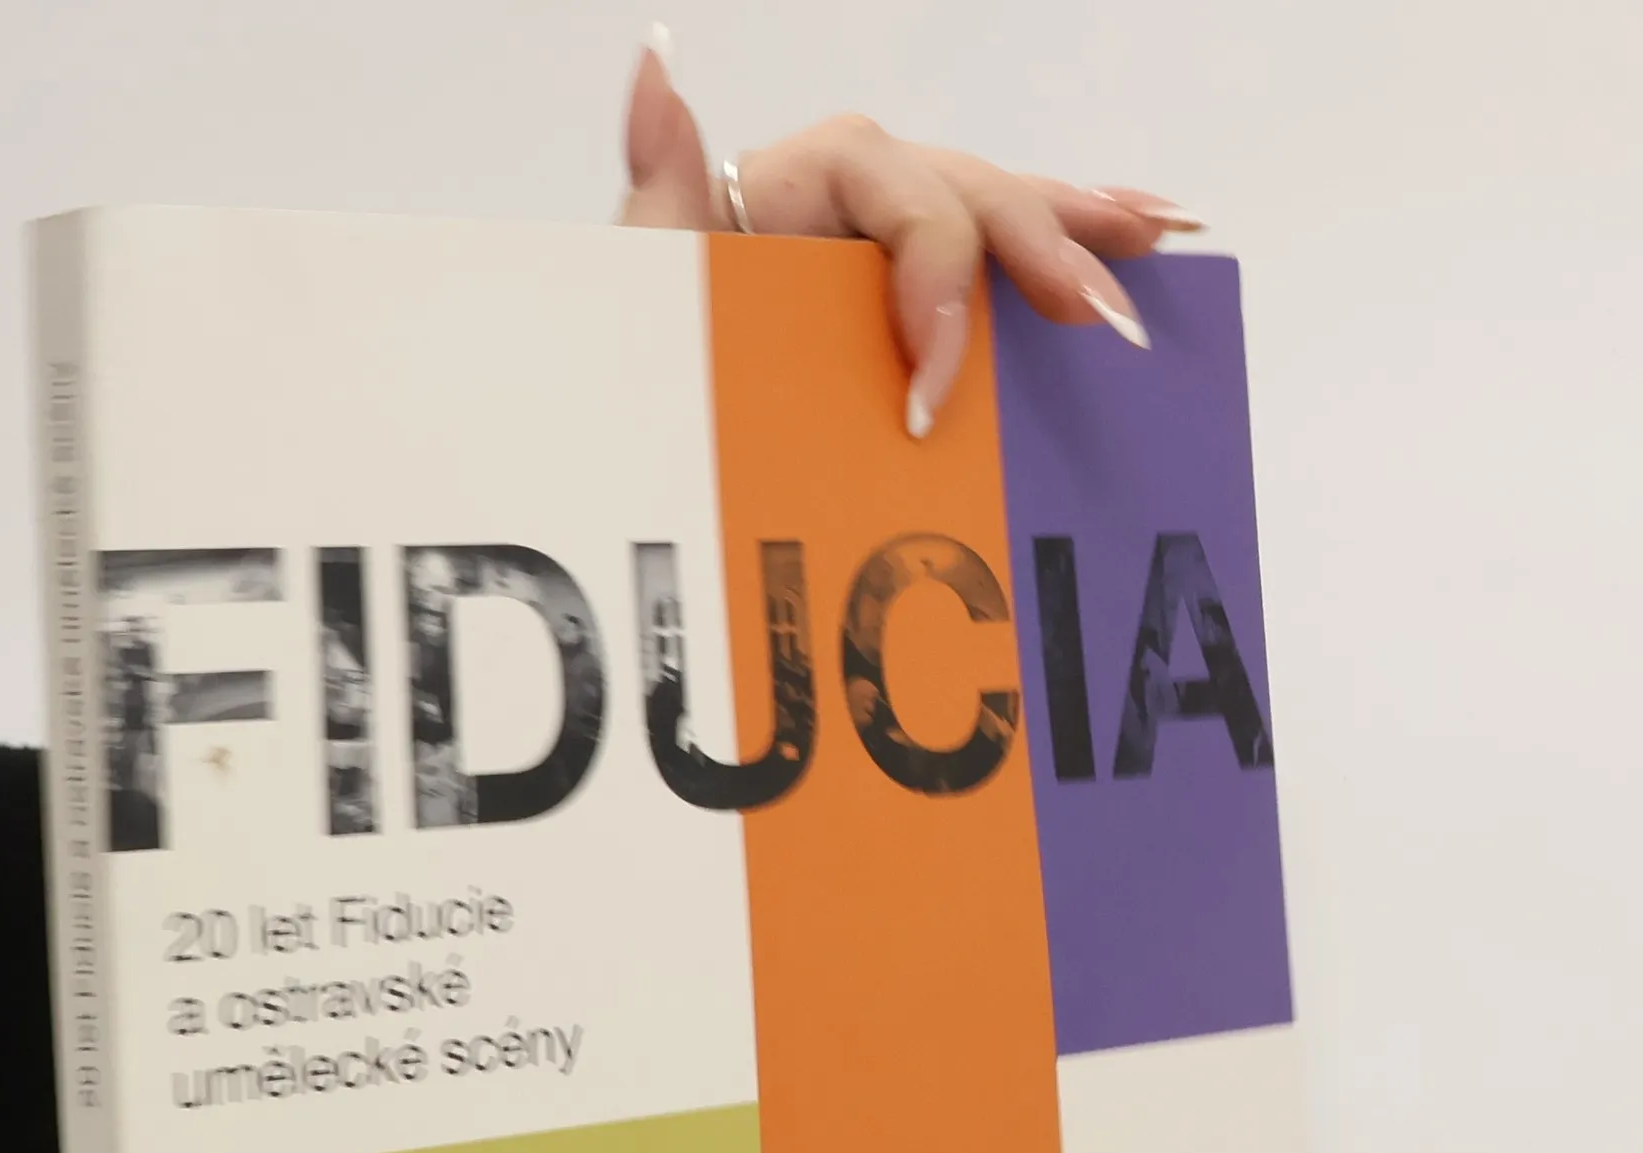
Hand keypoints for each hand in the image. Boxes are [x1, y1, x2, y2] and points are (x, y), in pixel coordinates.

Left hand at [615, 27, 1202, 437]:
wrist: (659, 428)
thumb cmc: (650, 354)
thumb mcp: (645, 275)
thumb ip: (663, 183)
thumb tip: (657, 72)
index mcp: (794, 187)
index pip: (893, 183)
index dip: (933, 265)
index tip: (936, 370)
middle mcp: (852, 205)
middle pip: (969, 190)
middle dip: (1041, 245)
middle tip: (1093, 316)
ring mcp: (890, 252)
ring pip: (1000, 215)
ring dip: (1084, 226)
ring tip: (1159, 241)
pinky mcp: (914, 302)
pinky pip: (1004, 266)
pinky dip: (1077, 249)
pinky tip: (1151, 242)